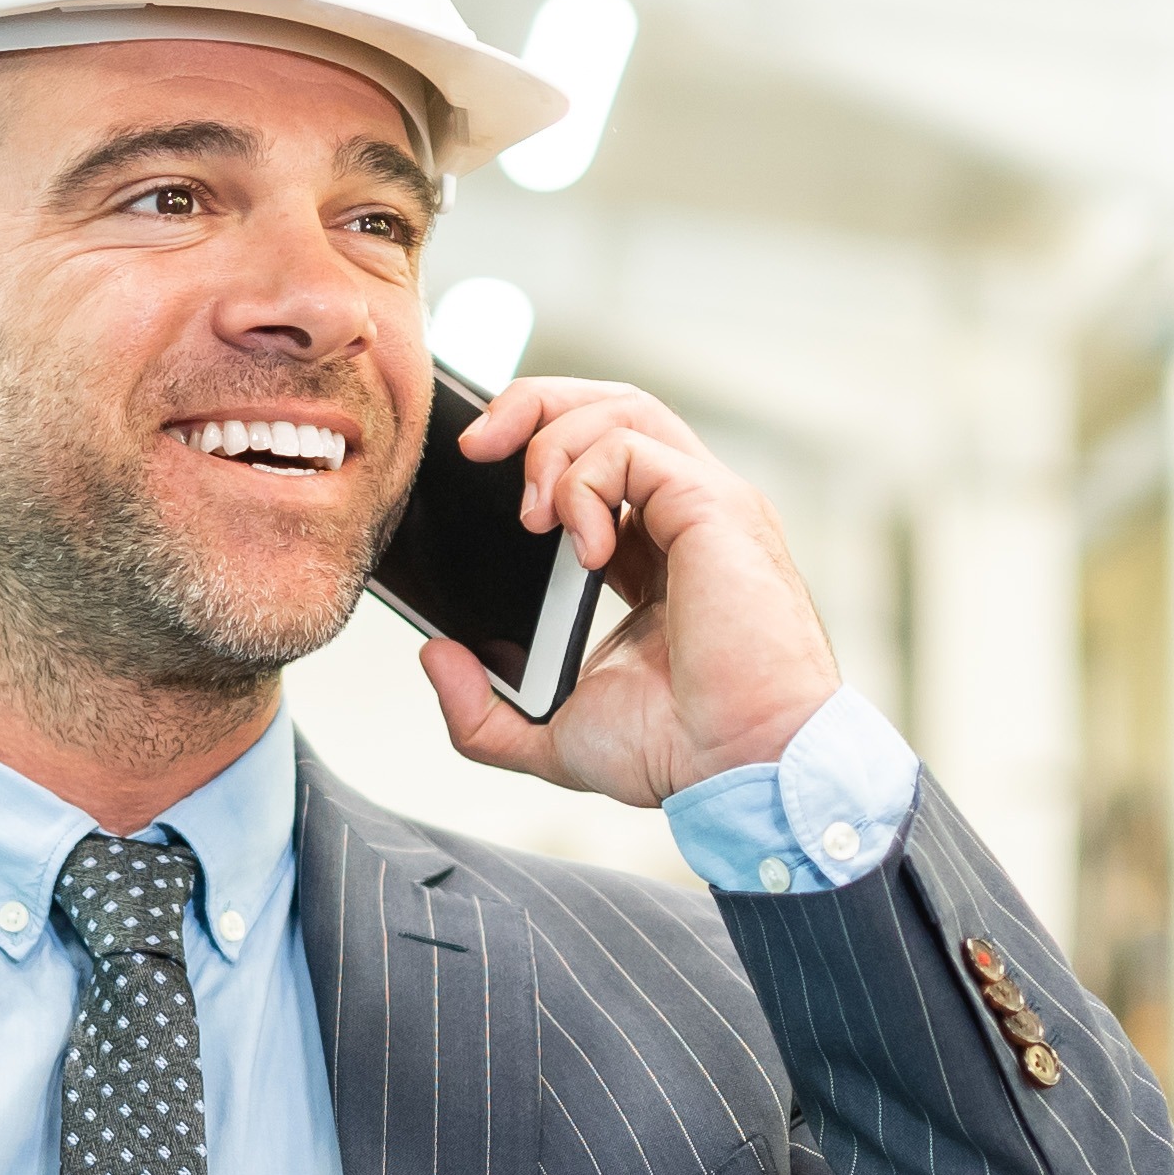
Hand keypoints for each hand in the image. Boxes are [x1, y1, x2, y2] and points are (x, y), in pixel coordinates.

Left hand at [412, 376, 843, 807]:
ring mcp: (705, 504)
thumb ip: (482, 710)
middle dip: (530, 407)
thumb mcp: (552, 736)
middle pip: (610, 408)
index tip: (475, 472)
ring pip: (622, 408)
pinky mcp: (713, 505)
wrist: (739, 767)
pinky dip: (584, 483)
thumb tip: (434, 658)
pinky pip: (629, 446)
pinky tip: (578, 546)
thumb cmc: (678, 752)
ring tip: (525, 513)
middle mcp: (687, 516)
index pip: (598, 462)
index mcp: (657, 555)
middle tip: (474, 446)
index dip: (535, 450)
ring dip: (549, 441)